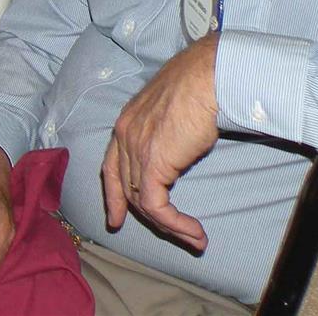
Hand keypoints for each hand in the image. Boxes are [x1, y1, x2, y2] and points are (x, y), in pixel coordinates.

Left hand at [102, 32, 219, 251]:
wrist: (206, 78)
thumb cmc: (199, 88)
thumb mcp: (172, 114)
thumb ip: (166, 134)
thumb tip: (179, 148)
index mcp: (126, 123)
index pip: (110, 166)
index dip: (113, 195)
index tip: (115, 218)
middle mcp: (124, 136)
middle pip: (125, 187)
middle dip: (146, 217)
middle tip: (176, 235)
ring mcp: (135, 149)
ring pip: (142, 201)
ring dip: (170, 226)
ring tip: (195, 239)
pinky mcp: (153, 163)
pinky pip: (156, 206)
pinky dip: (175, 224)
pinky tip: (195, 232)